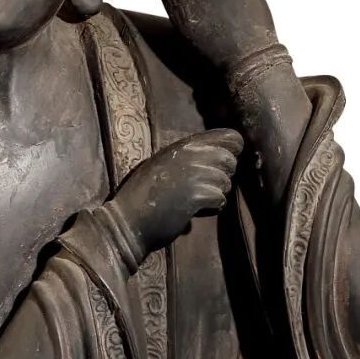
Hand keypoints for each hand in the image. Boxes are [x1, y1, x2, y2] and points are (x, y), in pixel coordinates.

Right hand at [109, 129, 243, 257]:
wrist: (128, 222)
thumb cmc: (144, 197)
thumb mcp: (163, 166)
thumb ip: (188, 158)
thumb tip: (223, 158)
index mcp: (182, 145)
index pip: (229, 136)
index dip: (231, 151)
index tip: (220, 166)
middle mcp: (189, 154)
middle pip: (230, 160)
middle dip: (222, 177)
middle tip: (204, 189)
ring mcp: (192, 173)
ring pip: (226, 182)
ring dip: (215, 195)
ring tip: (194, 202)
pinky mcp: (194, 194)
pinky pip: (219, 200)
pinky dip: (210, 209)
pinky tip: (193, 212)